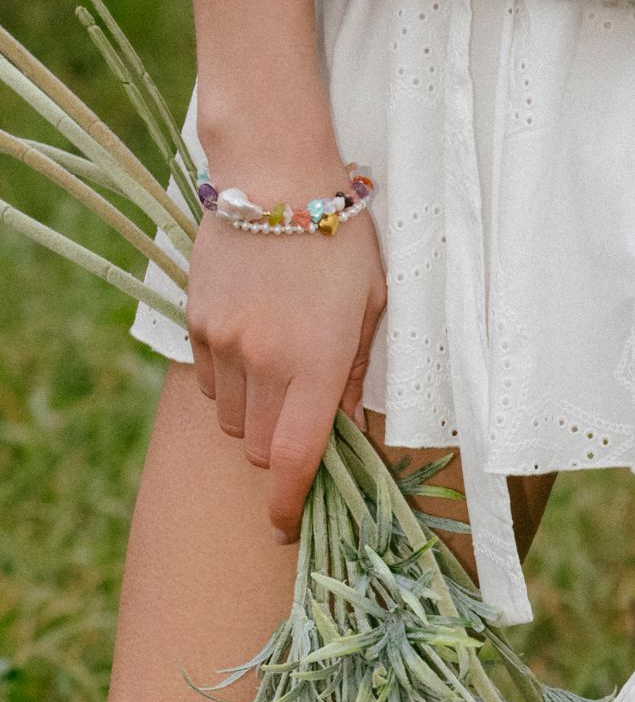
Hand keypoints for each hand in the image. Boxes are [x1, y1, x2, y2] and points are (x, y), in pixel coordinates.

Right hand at [185, 151, 386, 544]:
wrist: (275, 172)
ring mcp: (223, 342)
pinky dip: (229, 383)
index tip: (288, 528)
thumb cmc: (341, 239)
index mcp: (319, 363)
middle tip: (305, 420)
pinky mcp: (196, 322)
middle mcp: (265, 362)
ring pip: (232, 420)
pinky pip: (208, 383)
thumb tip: (348, 430)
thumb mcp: (372, 306)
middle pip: (260, 450)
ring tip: (281, 368)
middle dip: (282, 452)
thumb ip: (356, 375)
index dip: (291, 506)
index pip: (298, 459)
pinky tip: (253, 343)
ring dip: (256, 416)